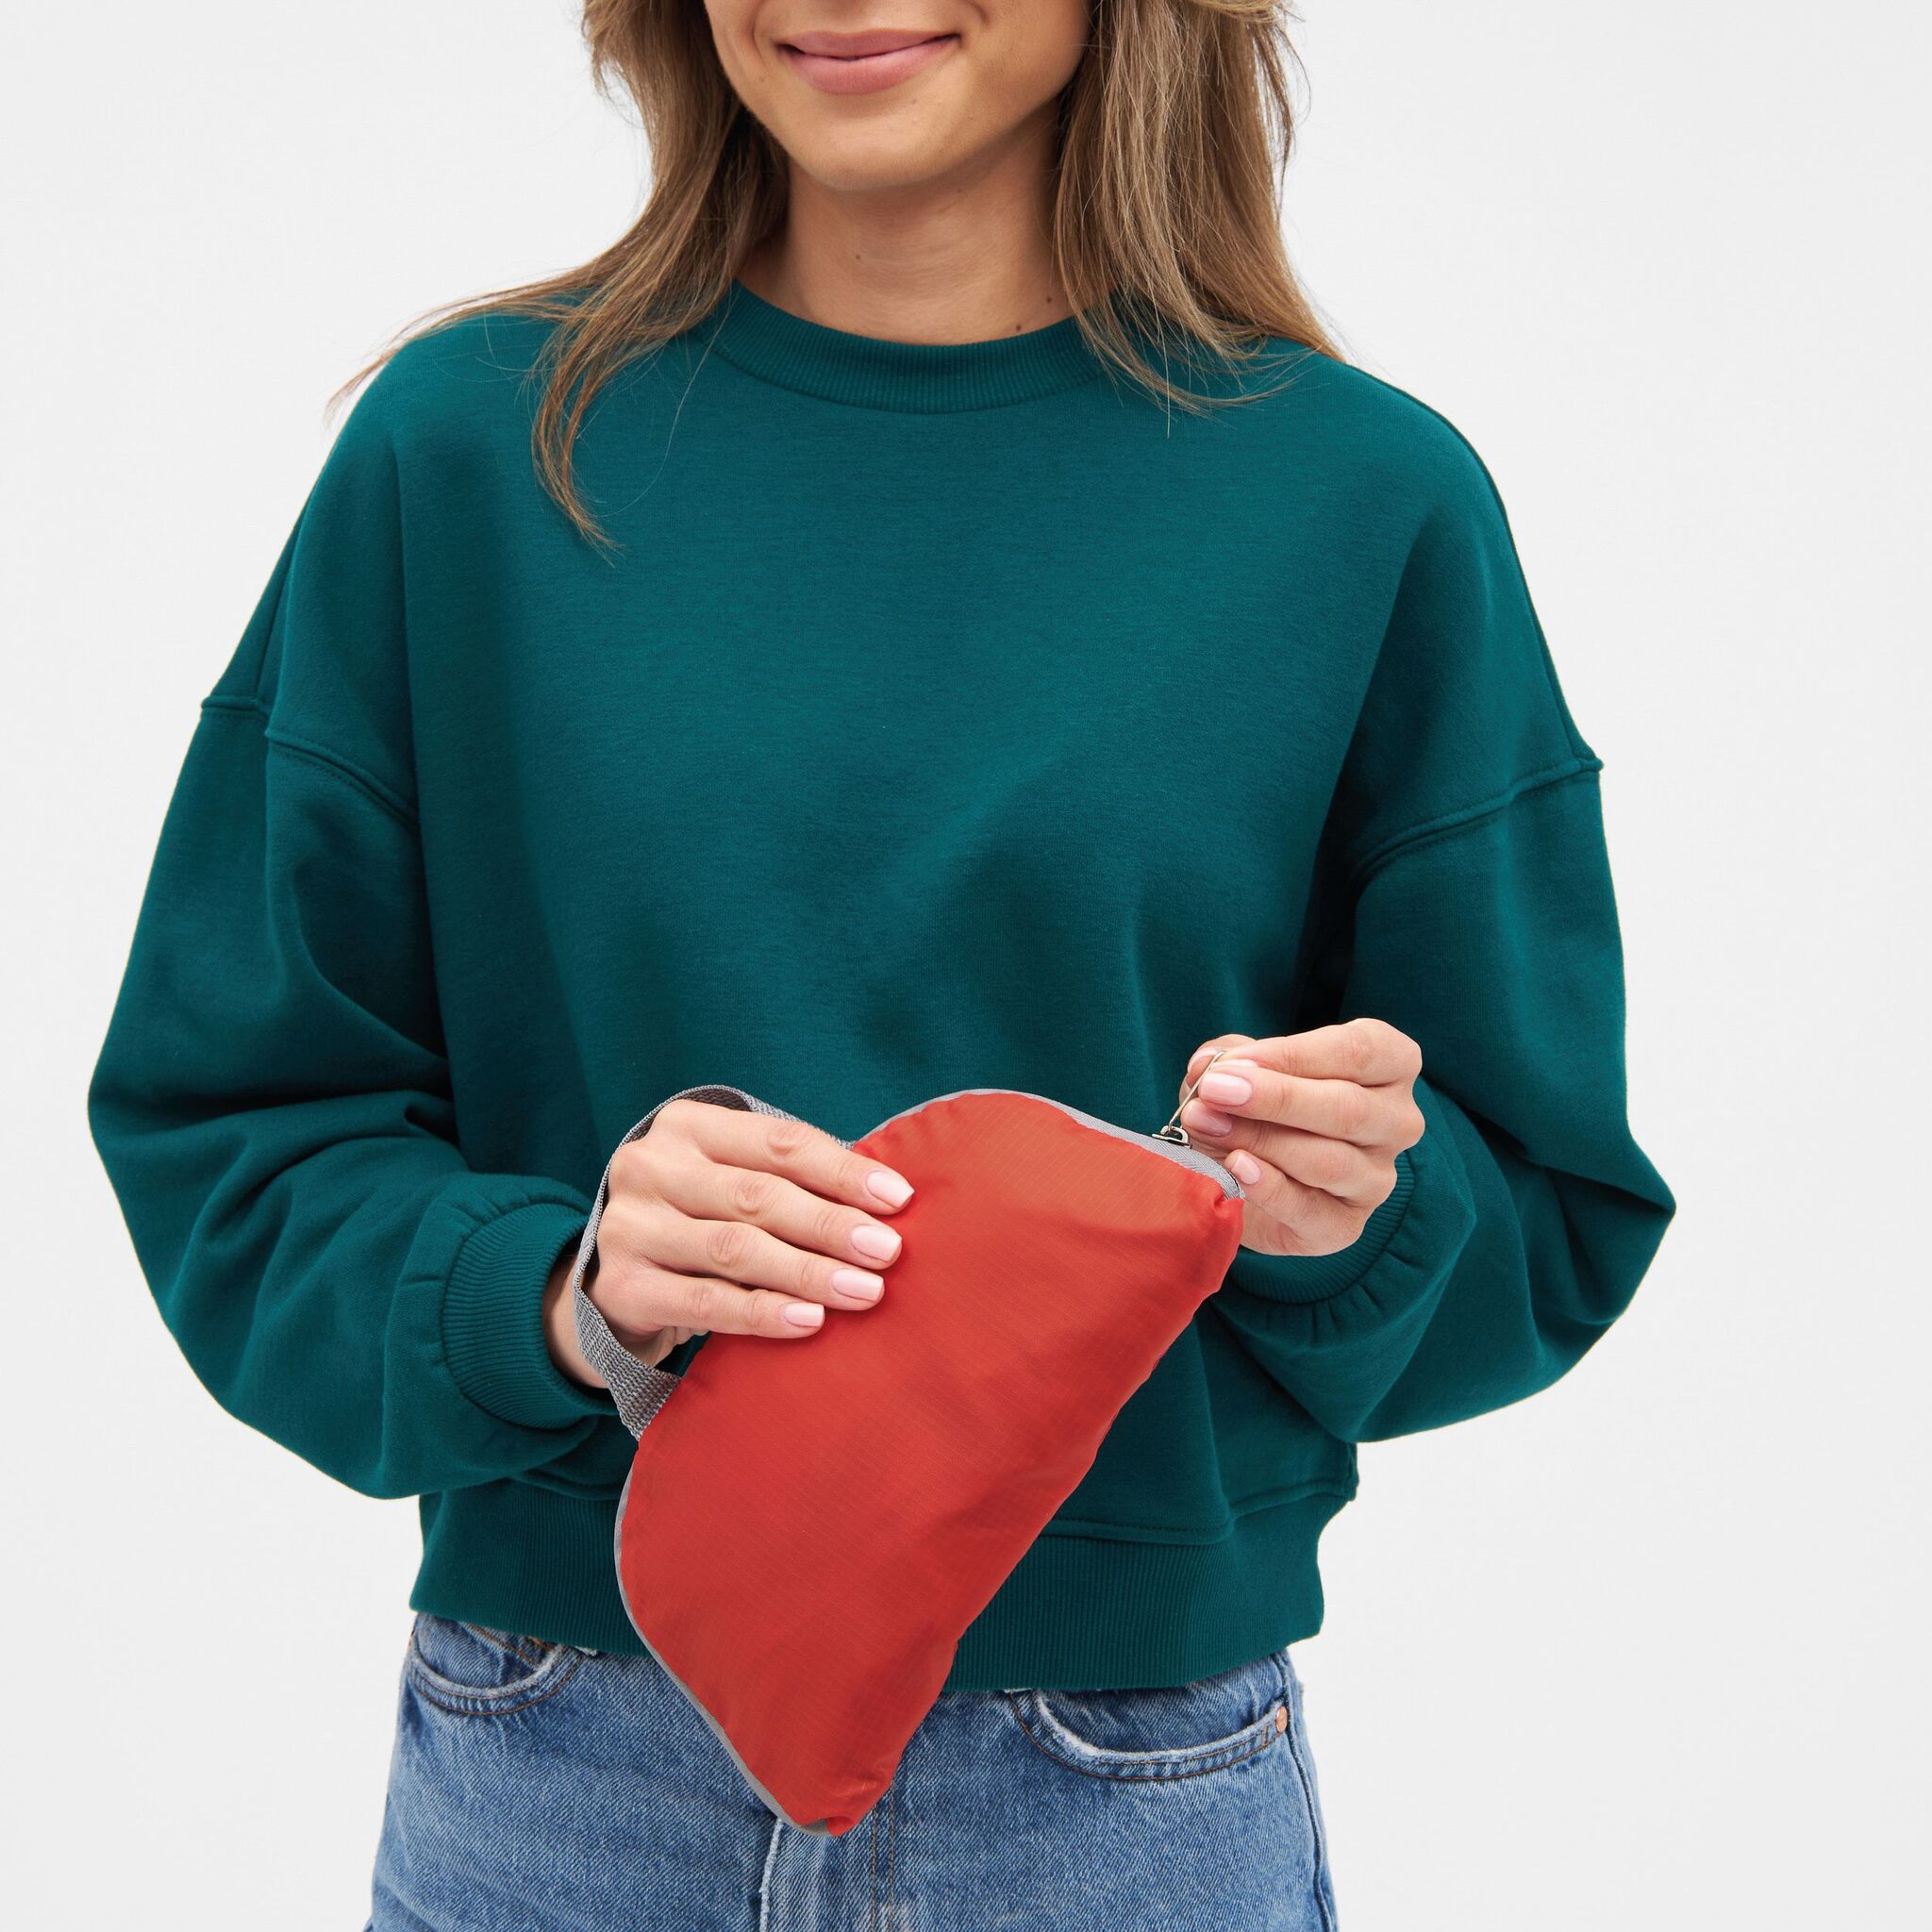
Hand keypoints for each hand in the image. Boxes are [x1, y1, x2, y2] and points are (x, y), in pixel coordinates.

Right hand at [542, 1098, 915, 1387]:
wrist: (619, 1277)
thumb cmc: (703, 1218)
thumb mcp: (735, 1180)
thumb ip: (794, 1181)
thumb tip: (890, 1202)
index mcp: (687, 1125)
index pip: (779, 1142)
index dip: (843, 1170)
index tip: (900, 1199)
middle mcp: (650, 1166)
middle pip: (759, 1196)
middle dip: (832, 1224)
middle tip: (888, 1252)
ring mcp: (629, 1226)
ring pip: (735, 1248)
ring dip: (808, 1272)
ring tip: (864, 1291)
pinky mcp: (621, 1286)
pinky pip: (706, 1301)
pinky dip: (763, 1312)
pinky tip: (809, 1320)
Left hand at [1173, 1020, 1426, 1257]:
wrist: (1242, 1173)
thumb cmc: (1257, 1103)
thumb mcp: (1242, 1066)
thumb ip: (1228, 1059)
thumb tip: (1208, 1066)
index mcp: (1390, 1063)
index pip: (1357, 1052)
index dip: (1291, 1056)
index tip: (1231, 1064)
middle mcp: (1397, 1122)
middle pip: (1349, 1109)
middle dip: (1274, 1099)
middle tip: (1212, 1091)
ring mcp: (1377, 1179)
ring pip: (1330, 1161)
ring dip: (1260, 1140)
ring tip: (1205, 1124)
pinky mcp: (1345, 1225)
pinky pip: (1311, 1210)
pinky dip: (1269, 1187)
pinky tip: (1236, 1167)